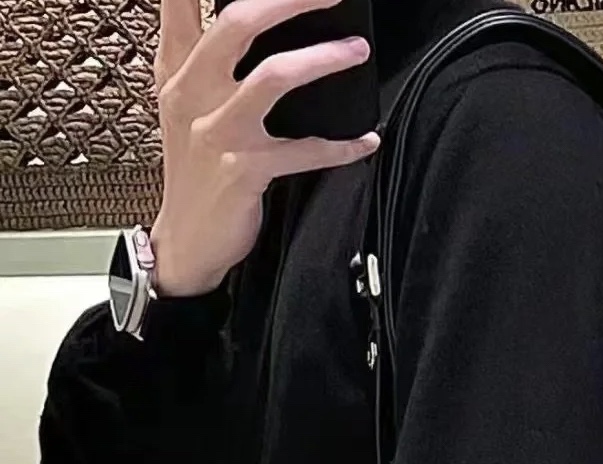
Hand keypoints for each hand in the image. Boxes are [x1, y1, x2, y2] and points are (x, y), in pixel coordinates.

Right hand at [150, 0, 380, 296]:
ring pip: (274, 76)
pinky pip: (303, 151)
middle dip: (291, 0)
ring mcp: (217, 131)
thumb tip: (257, 18)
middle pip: (239, 21)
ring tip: (357, 50)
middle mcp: (192, 91)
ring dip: (324, 59)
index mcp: (176, 68)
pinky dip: (341, 146)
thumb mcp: (186, 104)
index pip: (179, 2)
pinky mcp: (243, 170)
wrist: (187, 239)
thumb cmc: (196, 167)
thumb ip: (206, 59)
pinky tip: (365, 141)